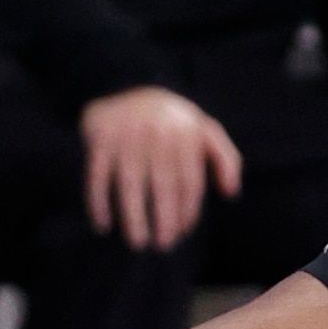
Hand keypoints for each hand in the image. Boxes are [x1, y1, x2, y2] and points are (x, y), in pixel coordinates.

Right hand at [80, 83, 242, 249]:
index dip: (187, 212)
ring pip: (129, 182)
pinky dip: (98, 201)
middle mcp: (158, 134)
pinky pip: (97, 174)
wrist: (124, 82)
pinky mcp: (100, 136)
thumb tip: (231, 194)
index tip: (181, 233)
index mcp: (186, 135)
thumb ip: (226, 159)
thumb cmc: (171, 119)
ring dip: (133, 215)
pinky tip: (103, 224)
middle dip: (165, 219)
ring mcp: (127, 135)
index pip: (190, 182)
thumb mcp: (205, 128)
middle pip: (162, 185)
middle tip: (163, 245)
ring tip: (137, 242)